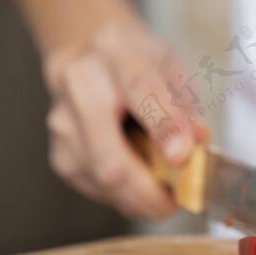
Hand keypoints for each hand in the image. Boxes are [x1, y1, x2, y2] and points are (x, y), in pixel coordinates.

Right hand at [42, 17, 207, 218]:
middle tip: (177, 203)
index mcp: (117, 52)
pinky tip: (141, 187)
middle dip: (148, 189)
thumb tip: (197, 141)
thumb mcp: (170, 65)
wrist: (84, 51)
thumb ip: (185, 103)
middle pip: (109, 154)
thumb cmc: (137, 61)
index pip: (140, 91)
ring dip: (139, 198)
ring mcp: (62, 122)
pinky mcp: (58, 153)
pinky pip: (95, 187)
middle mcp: (80, 85)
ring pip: (101, 178)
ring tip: (166, 195)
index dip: (163, 127)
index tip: (183, 157)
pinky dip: (124, 196)